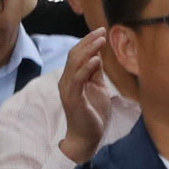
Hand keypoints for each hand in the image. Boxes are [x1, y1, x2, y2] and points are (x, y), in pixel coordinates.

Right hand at [52, 31, 111, 158]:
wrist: (87, 137)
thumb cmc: (93, 113)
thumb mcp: (97, 88)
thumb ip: (95, 73)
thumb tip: (98, 55)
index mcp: (72, 78)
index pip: (77, 54)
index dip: (88, 42)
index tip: (102, 31)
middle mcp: (67, 81)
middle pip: (74, 55)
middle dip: (88, 41)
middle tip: (102, 31)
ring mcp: (68, 89)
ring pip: (74, 64)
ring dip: (88, 50)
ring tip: (101, 40)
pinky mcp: (72, 99)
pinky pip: (77, 80)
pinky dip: (86, 68)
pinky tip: (96, 60)